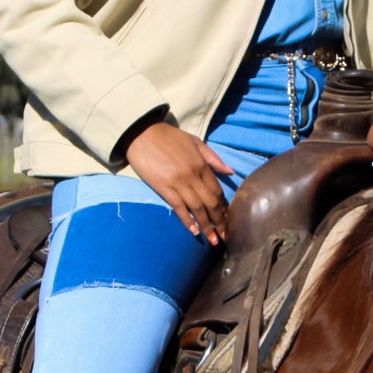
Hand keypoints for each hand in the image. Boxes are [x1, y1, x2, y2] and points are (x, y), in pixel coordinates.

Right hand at [123, 122, 232, 243]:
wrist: (142, 133)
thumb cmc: (169, 137)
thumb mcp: (195, 142)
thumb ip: (213, 158)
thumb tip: (230, 172)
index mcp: (201, 164)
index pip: (217, 190)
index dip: (223, 207)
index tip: (228, 219)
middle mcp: (192, 176)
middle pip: (210, 202)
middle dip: (219, 221)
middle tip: (225, 235)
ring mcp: (178, 183)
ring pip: (197, 208)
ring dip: (206, 225)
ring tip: (213, 239)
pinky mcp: (163, 187)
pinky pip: (178, 207)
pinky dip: (187, 220)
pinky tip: (194, 231)